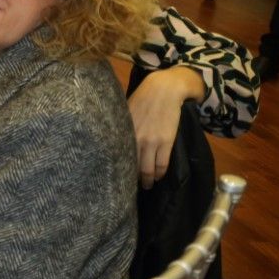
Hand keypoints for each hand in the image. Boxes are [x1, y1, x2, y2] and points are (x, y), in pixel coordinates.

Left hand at [127, 66, 204, 188]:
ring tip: (146, 185)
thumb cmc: (141, 99)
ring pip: (148, 169)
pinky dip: (159, 173)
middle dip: (132, 179)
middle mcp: (134, 139)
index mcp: (122, 131)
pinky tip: (157, 177)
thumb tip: (113, 142)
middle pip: (131, 167)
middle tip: (131, 188)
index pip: (117, 157)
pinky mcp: (165, 142)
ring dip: (147, 180)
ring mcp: (151, 141)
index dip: (117, 170)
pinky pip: (162, 164)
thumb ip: (120, 128)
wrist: (164, 90)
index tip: (116, 178)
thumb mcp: (124, 113)